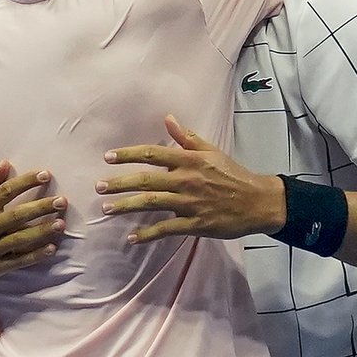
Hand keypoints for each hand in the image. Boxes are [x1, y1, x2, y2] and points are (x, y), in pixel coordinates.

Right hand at [0, 161, 66, 283]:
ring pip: (19, 240)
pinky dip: (35, 256)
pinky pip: (17, 261)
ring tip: (61, 224)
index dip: (26, 182)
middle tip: (61, 201)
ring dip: (41, 232)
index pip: (5, 192)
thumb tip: (5, 164)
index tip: (46, 174)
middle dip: (40, 208)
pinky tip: (51, 248)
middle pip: (16, 216)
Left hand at [96, 115, 285, 243]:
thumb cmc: (233, 174)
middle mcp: (186, 180)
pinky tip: (132, 237)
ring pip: (151, 204)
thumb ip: (187, 137)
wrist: (258, 201)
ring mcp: (190, 203)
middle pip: (145, 180)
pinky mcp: (195, 224)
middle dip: (119, 183)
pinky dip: (148, 234)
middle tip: (98, 186)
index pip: (152, 154)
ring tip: (106, 208)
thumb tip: (167, 118)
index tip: (108, 158)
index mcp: (189, 160)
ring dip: (126, 206)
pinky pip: (166, 229)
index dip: (128, 155)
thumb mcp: (211, 151)